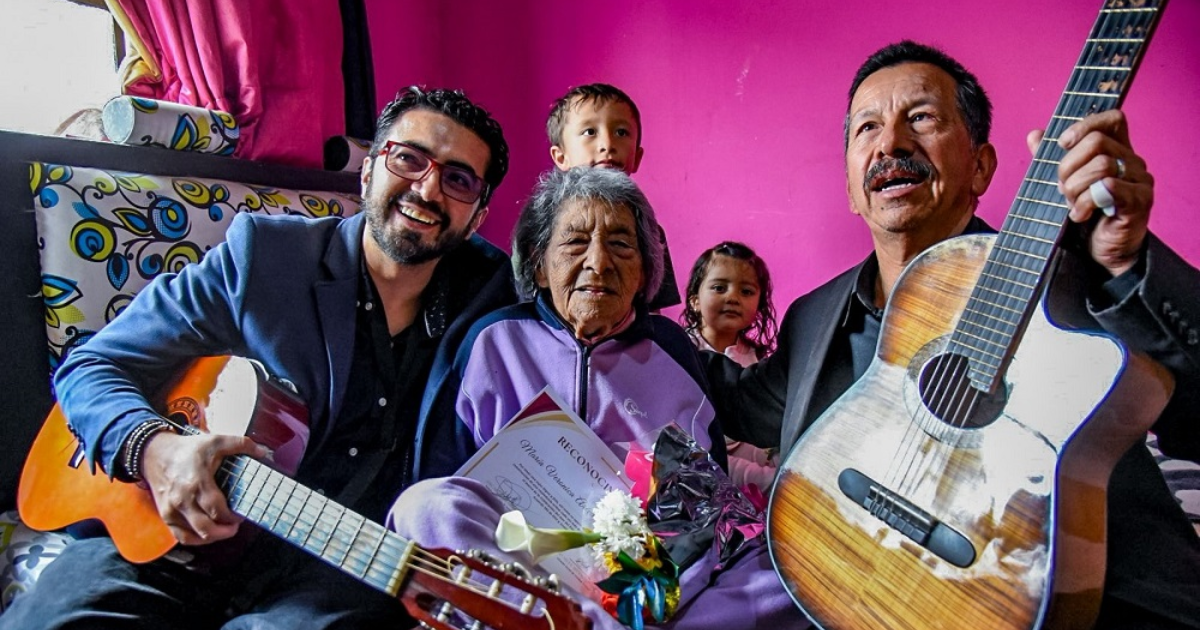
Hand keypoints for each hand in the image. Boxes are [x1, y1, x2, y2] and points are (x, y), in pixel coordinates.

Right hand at [140, 432, 268, 544]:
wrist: (155, 453)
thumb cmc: (186, 450)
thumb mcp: (215, 441)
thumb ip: (241, 444)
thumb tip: (262, 452)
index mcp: (197, 483)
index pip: (217, 510)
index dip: (232, 518)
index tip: (240, 515)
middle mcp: (183, 500)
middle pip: (206, 528)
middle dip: (225, 531)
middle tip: (235, 526)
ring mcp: (172, 510)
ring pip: (193, 536)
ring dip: (212, 538)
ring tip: (224, 530)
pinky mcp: (166, 515)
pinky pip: (181, 536)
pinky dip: (196, 540)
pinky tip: (208, 534)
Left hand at [1026, 109, 1151, 276]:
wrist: (1103, 252)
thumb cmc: (1086, 215)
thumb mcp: (1064, 184)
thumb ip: (1050, 159)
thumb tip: (1035, 134)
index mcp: (1118, 151)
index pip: (1111, 119)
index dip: (1084, 126)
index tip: (1062, 144)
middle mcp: (1132, 161)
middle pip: (1097, 142)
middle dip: (1068, 166)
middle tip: (1061, 189)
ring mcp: (1139, 180)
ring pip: (1102, 164)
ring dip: (1075, 187)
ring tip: (1070, 204)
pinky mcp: (1140, 201)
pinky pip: (1109, 188)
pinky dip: (1086, 202)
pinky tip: (1079, 215)